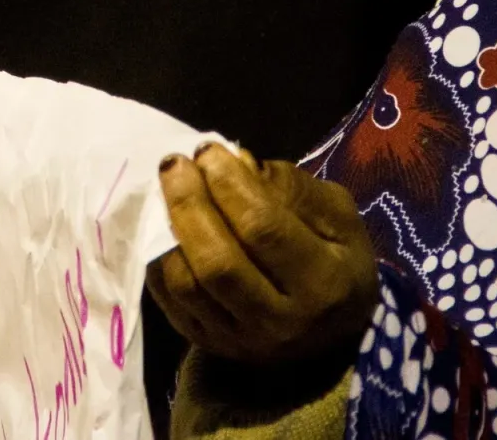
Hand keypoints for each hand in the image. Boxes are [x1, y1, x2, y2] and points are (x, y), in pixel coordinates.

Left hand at [147, 145, 378, 365]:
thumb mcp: (337, 214)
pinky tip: (160, 227)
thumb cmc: (338, 261)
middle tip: (174, 164)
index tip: (207, 150)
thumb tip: (236, 161)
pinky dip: (158, 259)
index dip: (229, 184)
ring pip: (188, 285)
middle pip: (217, 261)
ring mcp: (241, 341)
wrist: (335, 334)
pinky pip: (172, 303)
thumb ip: (292, 186)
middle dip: (188, 204)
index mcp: (322, 283)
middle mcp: (280, 321)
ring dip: (166, 231)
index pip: (263, 229)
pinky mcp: (211, 347)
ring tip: (162, 191)